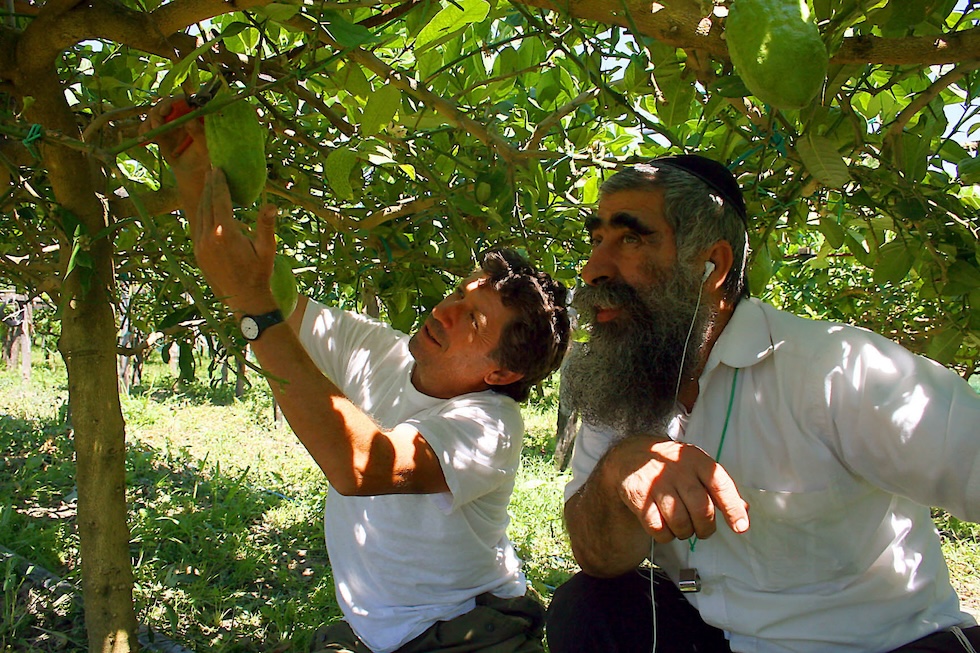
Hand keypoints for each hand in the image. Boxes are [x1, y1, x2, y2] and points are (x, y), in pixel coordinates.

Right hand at [139, 96, 209, 181]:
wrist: (189, 168)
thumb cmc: (201, 157)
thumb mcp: (204, 147)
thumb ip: (199, 133)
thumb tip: (190, 121)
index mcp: (195, 114)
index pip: (184, 101)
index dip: (174, 102)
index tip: (167, 110)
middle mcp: (181, 114)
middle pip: (167, 103)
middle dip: (159, 112)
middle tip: (157, 125)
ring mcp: (168, 120)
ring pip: (155, 113)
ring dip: (150, 121)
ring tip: (152, 135)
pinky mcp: (159, 128)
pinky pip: (148, 124)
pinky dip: (144, 129)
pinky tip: (146, 138)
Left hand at [194, 168, 278, 314]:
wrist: (244, 298)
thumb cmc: (259, 272)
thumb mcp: (267, 249)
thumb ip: (267, 226)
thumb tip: (271, 205)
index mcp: (225, 233)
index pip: (219, 200)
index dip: (219, 183)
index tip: (218, 168)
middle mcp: (209, 237)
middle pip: (206, 204)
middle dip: (209, 186)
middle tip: (212, 170)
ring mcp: (200, 246)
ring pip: (199, 214)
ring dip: (203, 198)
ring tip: (208, 185)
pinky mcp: (198, 253)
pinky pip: (197, 227)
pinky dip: (201, 213)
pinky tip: (206, 208)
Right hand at [606, 436, 748, 543]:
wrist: (630, 456)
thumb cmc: (671, 466)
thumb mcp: (696, 467)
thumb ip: (719, 488)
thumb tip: (744, 510)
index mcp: (697, 461)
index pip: (720, 485)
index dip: (733, 508)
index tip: (740, 527)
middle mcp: (677, 470)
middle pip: (701, 509)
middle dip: (706, 528)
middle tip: (703, 530)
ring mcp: (657, 483)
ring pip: (680, 522)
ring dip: (685, 533)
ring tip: (682, 527)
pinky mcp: (640, 497)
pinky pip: (658, 528)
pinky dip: (665, 535)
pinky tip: (665, 527)